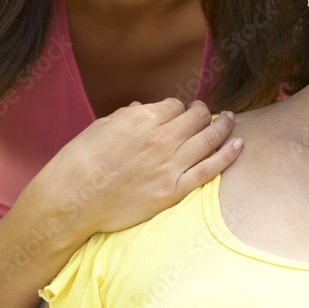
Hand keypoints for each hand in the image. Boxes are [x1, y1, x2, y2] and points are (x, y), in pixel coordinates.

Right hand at [27, 98, 241, 244]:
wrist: (70, 202)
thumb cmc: (79, 162)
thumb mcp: (102, 127)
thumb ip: (128, 116)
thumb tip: (142, 108)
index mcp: (142, 117)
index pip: (175, 105)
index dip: (178, 108)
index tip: (177, 113)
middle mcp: (161, 138)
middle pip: (197, 118)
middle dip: (203, 112)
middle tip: (206, 113)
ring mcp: (169, 165)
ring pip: (209, 138)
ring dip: (223, 126)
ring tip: (230, 121)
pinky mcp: (173, 191)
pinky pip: (210, 169)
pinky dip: (228, 155)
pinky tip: (239, 144)